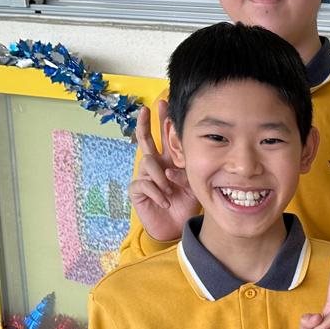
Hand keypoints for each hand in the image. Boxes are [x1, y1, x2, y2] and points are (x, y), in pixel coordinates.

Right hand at [129, 99, 197, 242]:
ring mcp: (144, 176)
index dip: (164, 122)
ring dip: (162, 177)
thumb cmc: (184, 204)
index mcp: (169, 161)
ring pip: (149, 162)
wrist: (174, 226)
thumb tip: (173, 167)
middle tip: (147, 109)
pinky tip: (165, 201)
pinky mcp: (137, 190)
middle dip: (147, 123)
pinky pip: (145, 183)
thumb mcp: (192, 185)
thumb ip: (186, 172)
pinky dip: (158, 193)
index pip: (166, 138)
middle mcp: (155, 165)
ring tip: (170, 192)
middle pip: (146, 139)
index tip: (165, 103)